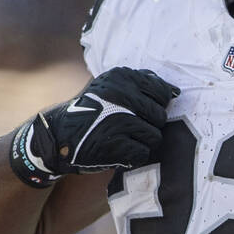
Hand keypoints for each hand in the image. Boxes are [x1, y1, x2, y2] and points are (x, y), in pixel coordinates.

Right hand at [11, 68, 178, 185]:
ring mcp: (118, 121)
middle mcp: (121, 96)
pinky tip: (118, 150)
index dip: (156, 105)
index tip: (140, 110)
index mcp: (122, 77)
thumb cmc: (92, 110)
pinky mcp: (116, 145)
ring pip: (155, 136)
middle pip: (161, 116)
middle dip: (149, 125)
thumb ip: (140, 83)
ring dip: (141, 142)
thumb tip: (174, 90)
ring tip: (122, 139)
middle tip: (127, 128)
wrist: (59, 136)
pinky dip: (133, 156)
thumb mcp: (110, 86)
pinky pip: (143, 153)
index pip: (163, 92)